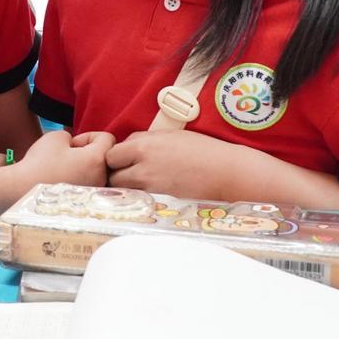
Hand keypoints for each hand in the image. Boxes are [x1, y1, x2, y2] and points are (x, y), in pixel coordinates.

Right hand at [14, 129, 114, 190]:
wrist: (22, 189)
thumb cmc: (39, 162)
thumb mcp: (57, 136)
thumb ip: (75, 136)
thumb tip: (80, 146)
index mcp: (97, 160)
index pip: (107, 138)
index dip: (89, 135)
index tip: (71, 144)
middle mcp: (102, 179)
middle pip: (107, 157)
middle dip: (90, 152)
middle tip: (68, 155)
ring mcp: (95, 193)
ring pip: (100, 172)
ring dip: (86, 167)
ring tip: (65, 169)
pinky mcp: (86, 202)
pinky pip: (92, 185)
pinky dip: (82, 180)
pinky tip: (65, 181)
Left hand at [105, 129, 247, 193]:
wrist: (226, 172)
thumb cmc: (202, 150)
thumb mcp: (171, 136)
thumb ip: (145, 140)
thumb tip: (127, 145)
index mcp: (144, 146)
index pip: (111, 154)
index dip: (116, 157)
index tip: (125, 159)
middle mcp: (142, 167)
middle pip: (112, 174)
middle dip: (117, 174)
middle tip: (129, 174)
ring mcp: (150, 187)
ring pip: (123, 190)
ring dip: (127, 188)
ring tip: (142, 185)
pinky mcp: (159, 202)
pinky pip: (139, 200)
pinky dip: (140, 198)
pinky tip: (152, 194)